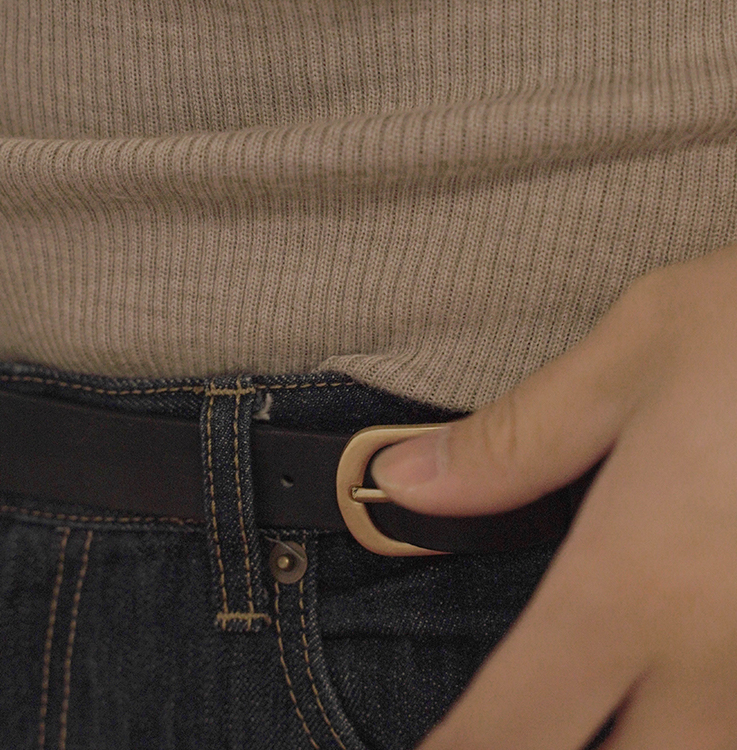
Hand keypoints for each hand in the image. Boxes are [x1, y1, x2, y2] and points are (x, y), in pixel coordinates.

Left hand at [371, 244, 736, 749]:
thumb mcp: (635, 357)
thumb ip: (516, 440)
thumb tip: (403, 482)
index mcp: (642, 575)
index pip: (522, 717)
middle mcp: (722, 647)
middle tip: (510, 731)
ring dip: (645, 745)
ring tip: (589, 714)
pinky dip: (702, 721)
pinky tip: (676, 696)